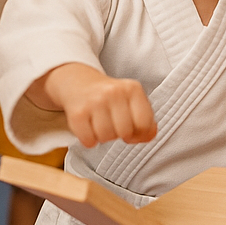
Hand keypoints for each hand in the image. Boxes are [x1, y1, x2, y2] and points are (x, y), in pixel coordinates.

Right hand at [41, 63, 156, 146]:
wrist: (80, 84)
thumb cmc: (111, 98)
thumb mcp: (133, 101)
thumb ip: (146, 120)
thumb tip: (148, 136)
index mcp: (133, 89)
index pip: (145, 123)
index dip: (139, 133)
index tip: (131, 128)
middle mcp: (114, 92)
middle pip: (125, 132)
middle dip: (120, 134)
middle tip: (113, 124)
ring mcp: (94, 101)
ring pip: (106, 137)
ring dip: (104, 137)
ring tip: (101, 124)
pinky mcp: (77, 113)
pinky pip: (88, 141)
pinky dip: (89, 140)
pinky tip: (89, 127)